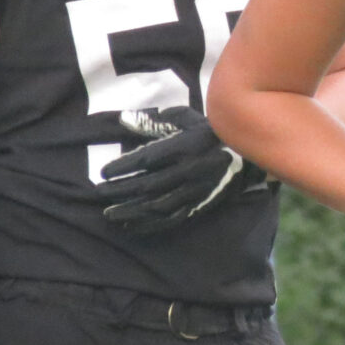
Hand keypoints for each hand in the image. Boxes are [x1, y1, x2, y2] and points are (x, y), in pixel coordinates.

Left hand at [96, 107, 266, 233]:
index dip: (123, 167)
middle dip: (121, 191)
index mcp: (183, 147)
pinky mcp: (197, 205)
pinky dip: (148, 225)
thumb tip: (123, 118)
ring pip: (156, 206)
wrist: (245, 154)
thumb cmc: (210, 132)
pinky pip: (170, 219)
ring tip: (108, 214)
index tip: (105, 172)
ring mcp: (192, 191)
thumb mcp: (185, 118)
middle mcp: (186, 171)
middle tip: (99, 194)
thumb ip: (154, 120)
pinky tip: (131, 226)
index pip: (146, 159)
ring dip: (130, 211)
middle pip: (147, 185)